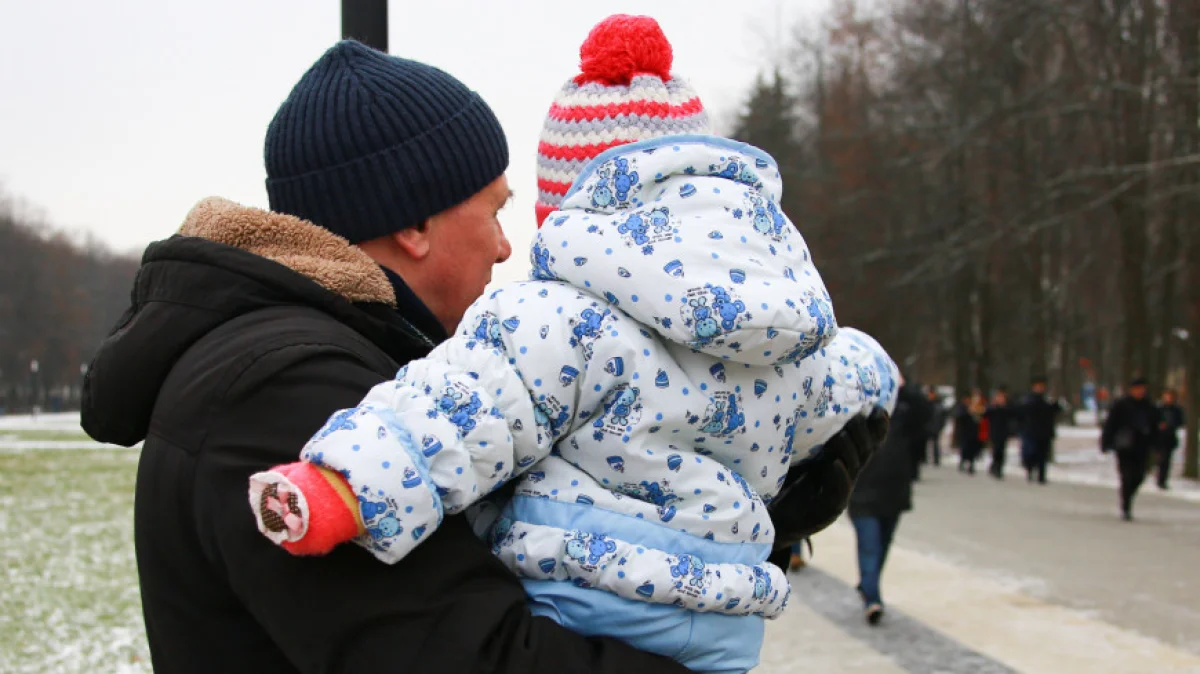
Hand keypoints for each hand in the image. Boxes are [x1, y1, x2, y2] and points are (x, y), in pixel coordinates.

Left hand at [767, 408, 889, 548]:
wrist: (773, 521)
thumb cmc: (784, 487)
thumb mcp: (800, 458)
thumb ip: (812, 439)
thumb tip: (811, 405)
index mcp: (841, 463)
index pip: (866, 445)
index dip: (876, 430)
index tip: (880, 409)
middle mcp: (844, 478)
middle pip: (863, 453)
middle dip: (863, 434)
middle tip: (856, 416)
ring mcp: (838, 496)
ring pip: (853, 469)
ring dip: (849, 450)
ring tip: (842, 434)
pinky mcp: (827, 511)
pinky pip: (838, 493)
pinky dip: (838, 477)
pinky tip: (835, 464)